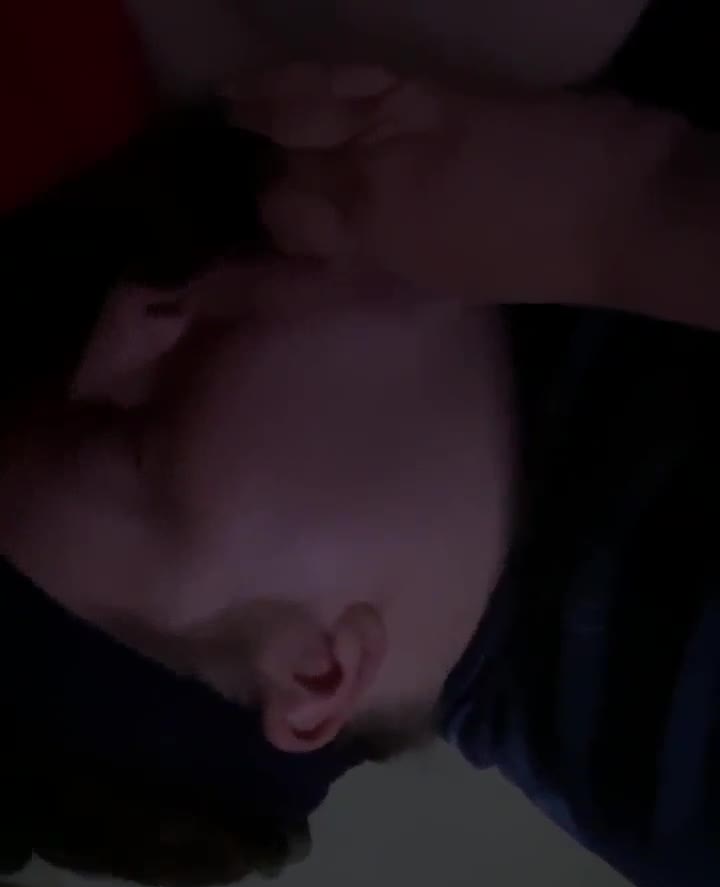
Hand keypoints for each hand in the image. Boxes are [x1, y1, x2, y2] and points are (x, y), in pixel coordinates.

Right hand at [226, 62, 689, 318]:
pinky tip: (246, 88)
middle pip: (278, 203)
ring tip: (222, 121)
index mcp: (381, 276)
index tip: (192, 288)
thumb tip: (330, 252)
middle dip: (252, 198)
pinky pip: (333, 85)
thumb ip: (382, 266)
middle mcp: (372, 223)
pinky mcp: (417, 104)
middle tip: (227, 187)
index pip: (283, 281)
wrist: (615, 211)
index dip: (235, 283)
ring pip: (293, 140)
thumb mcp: (446, 282)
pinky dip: (286, 82)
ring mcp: (391, 158)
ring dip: (254, 130)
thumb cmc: (538, 259)